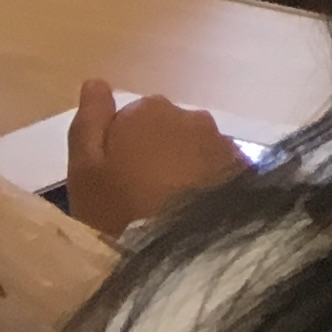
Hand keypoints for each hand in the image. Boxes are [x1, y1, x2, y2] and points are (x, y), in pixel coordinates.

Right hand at [66, 80, 243, 235]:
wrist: (186, 250)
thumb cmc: (121, 211)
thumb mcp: (85, 172)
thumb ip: (89, 123)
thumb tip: (95, 81)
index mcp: (147, 110)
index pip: (126, 122)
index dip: (116, 154)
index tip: (111, 187)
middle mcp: (191, 115)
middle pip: (163, 132)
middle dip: (152, 157)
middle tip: (138, 202)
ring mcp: (223, 140)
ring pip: (193, 150)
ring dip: (182, 170)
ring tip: (168, 212)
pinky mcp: (246, 168)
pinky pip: (217, 170)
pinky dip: (207, 185)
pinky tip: (196, 214)